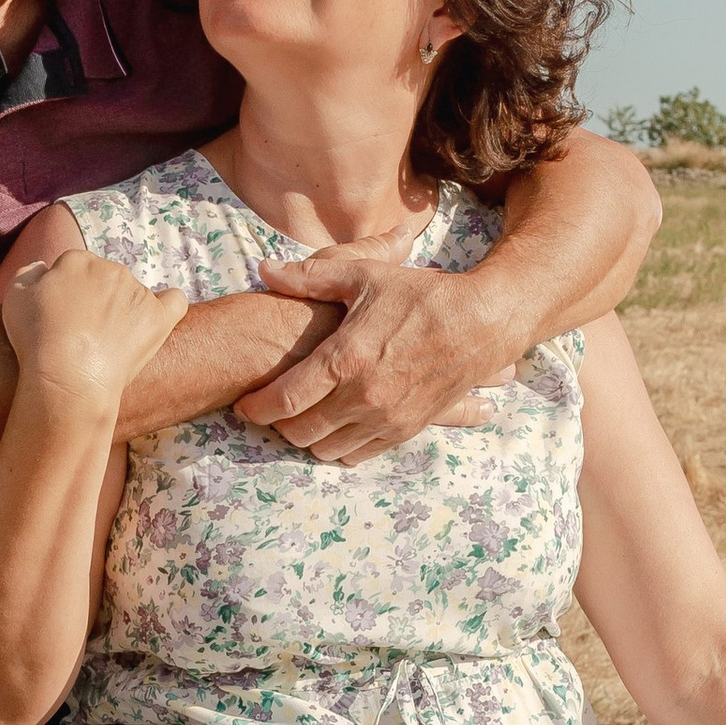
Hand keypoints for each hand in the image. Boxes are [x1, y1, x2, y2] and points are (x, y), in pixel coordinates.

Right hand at [1, 249, 188, 413]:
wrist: (68, 378)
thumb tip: (44, 268)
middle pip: (104, 278)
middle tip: (80, 333)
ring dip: (122, 309)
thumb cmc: (36, 340)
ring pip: (132, 293)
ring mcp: (138, 292)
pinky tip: (161, 315)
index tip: (58, 319)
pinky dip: (169, 305)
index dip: (64, 294)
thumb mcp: (13, 298)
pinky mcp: (158, 318)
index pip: (73, 268)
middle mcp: (111, 269)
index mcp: (77, 260)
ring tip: (106, 342)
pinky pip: (175, 301)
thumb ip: (29, 273)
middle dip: (94, 299)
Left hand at [235, 250, 503, 462]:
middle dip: (278, 425)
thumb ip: (311, 277)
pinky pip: (357, 455)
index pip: (284, 399)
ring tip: (302, 417)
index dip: (256, 407)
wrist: (482, 323)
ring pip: (326, 450)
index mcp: (346, 359)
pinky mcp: (405, 430)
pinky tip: (335, 426)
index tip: (243, 405)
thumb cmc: (421, 295)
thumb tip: (264, 269)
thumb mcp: (365, 277)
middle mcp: (363, 397)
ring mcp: (386, 419)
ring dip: (308, 438)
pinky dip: (339, 446)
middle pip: (299, 432)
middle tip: (272, 409)